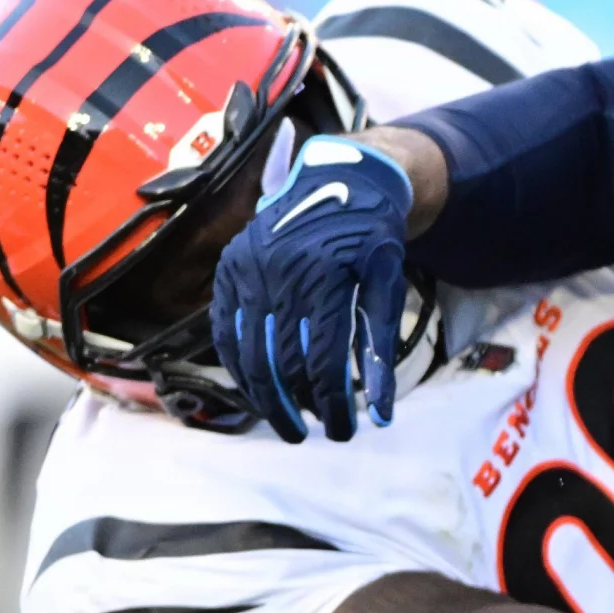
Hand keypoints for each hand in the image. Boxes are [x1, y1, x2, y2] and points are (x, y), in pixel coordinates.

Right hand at [211, 136, 411, 442]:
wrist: (340, 179)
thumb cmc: (371, 237)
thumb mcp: (388, 285)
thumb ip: (380, 348)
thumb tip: (383, 415)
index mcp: (323, 277)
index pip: (322, 361)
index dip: (332, 404)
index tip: (344, 432)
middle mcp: (278, 274)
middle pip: (282, 364)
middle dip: (299, 408)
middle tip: (315, 433)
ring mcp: (246, 271)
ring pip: (247, 355)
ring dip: (265, 398)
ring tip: (288, 422)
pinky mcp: (228, 270)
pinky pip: (224, 331)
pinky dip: (238, 366)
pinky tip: (257, 390)